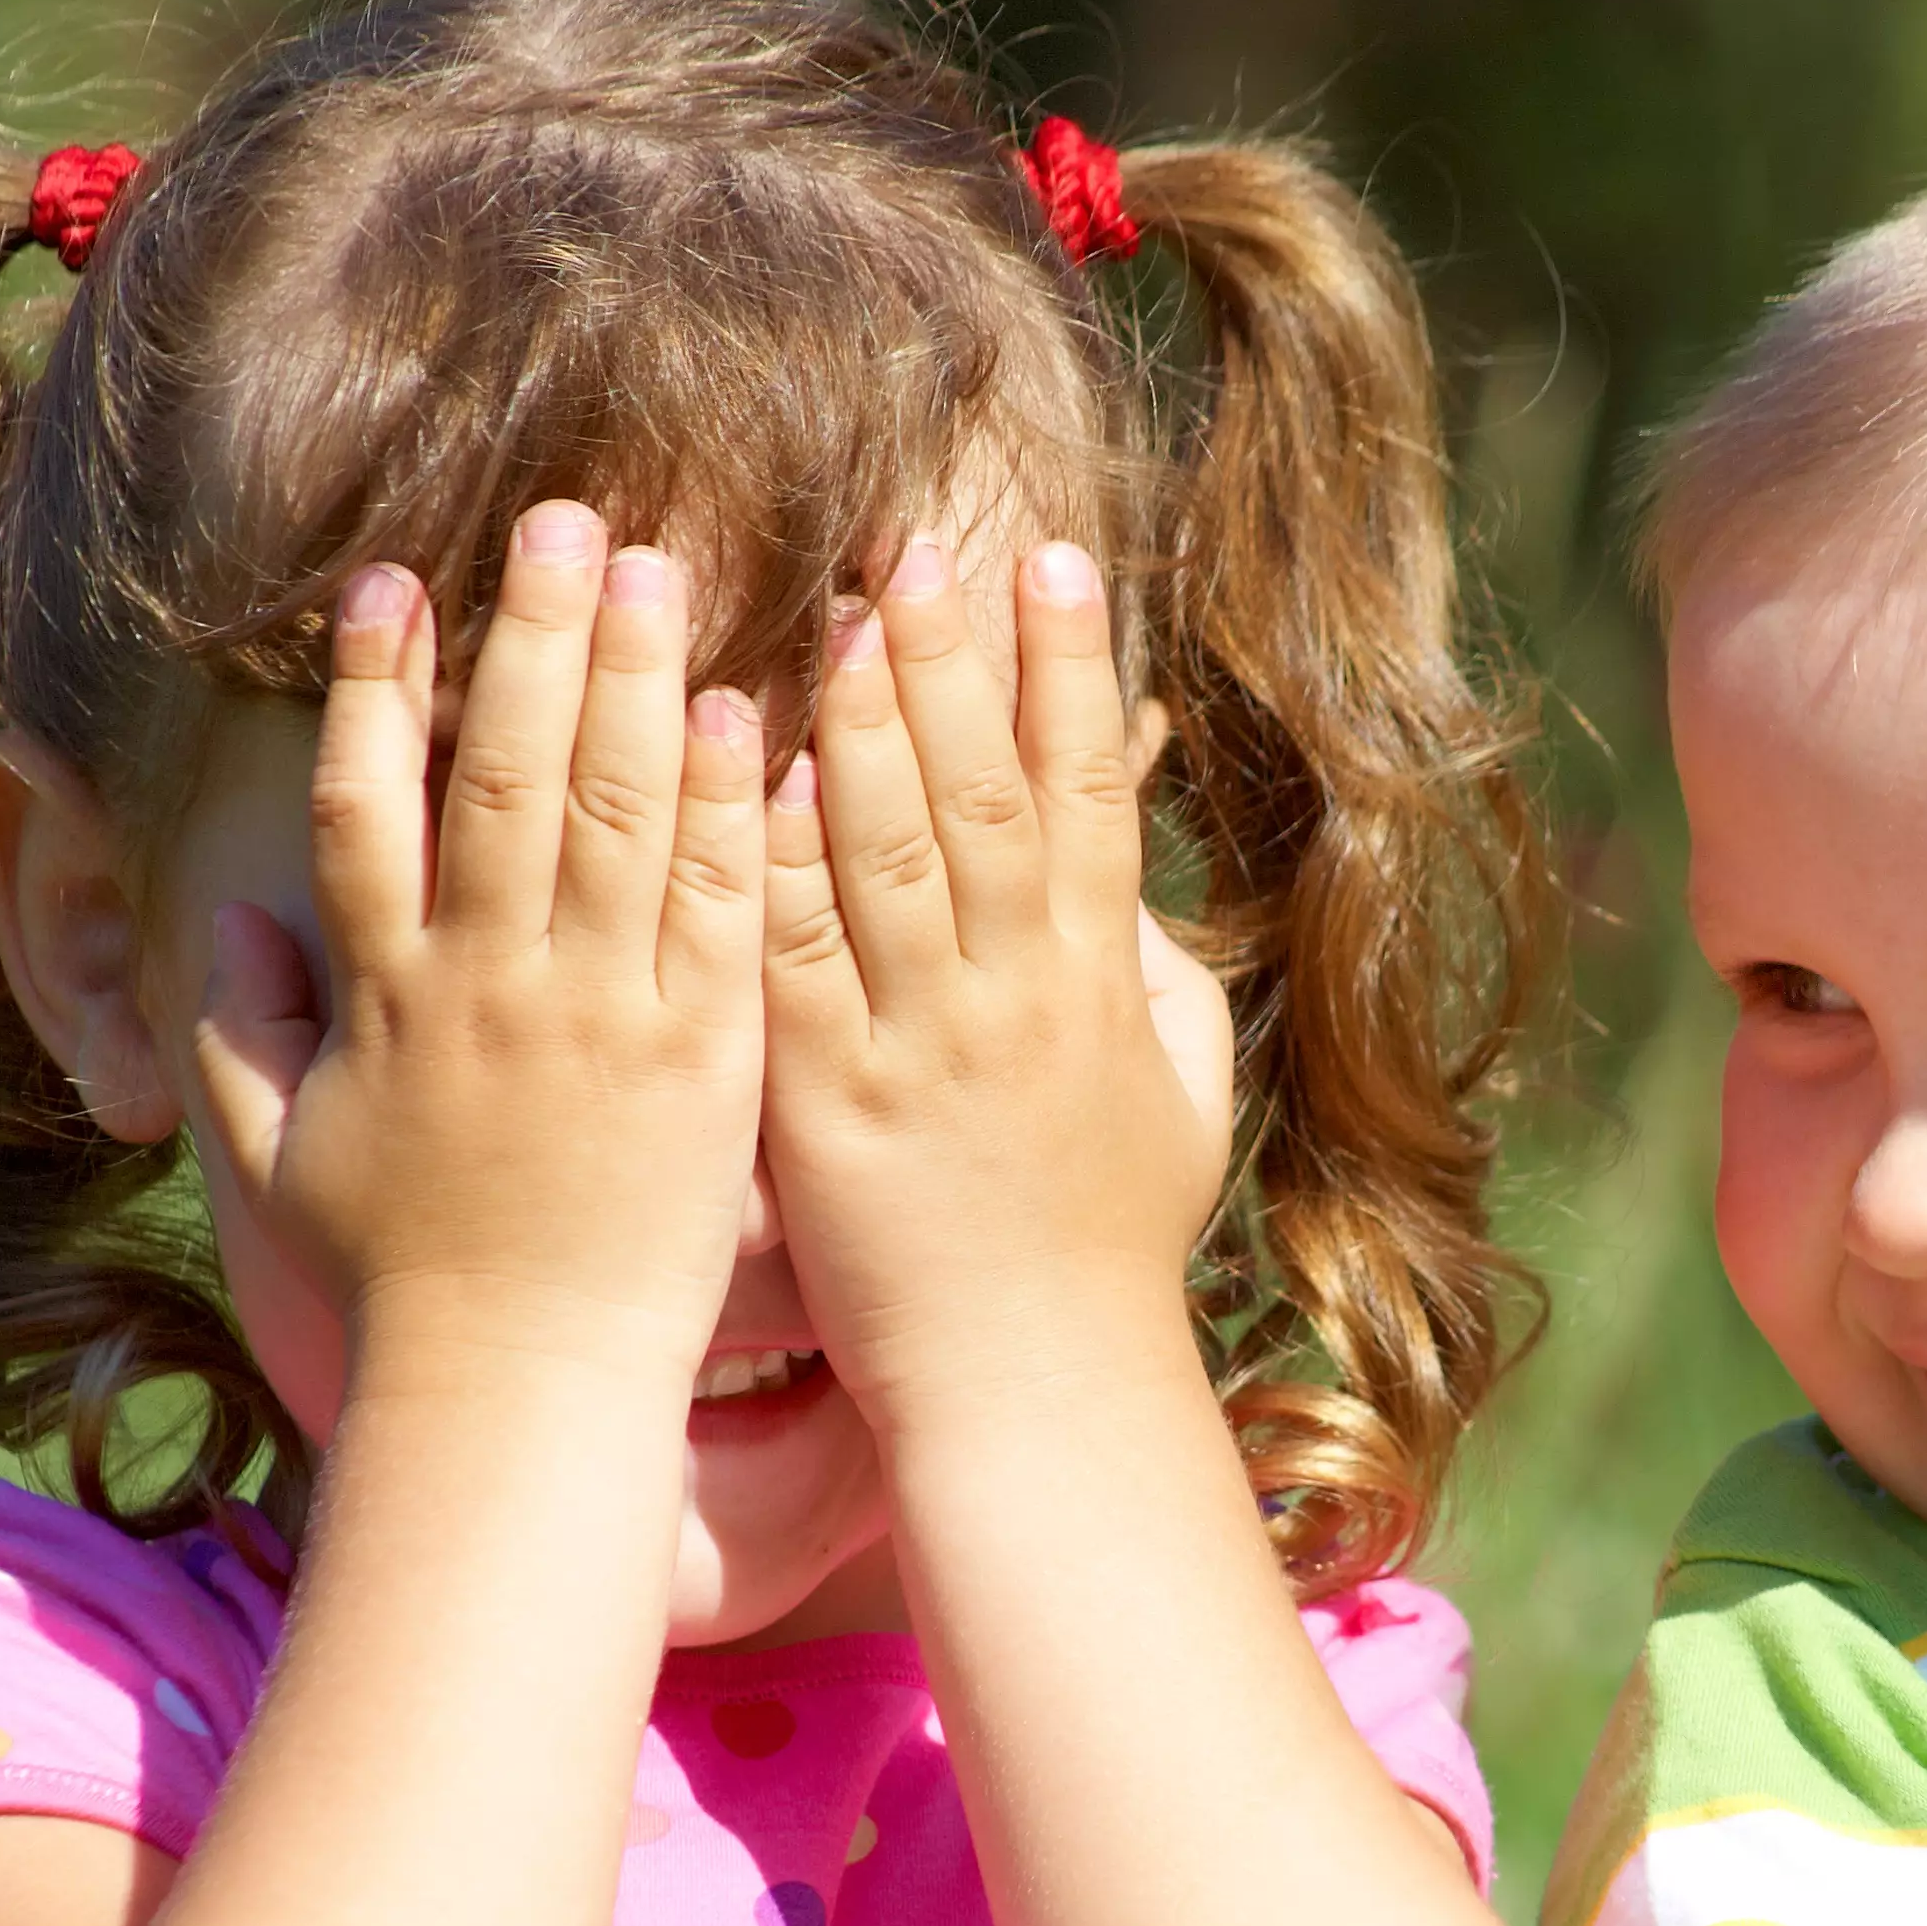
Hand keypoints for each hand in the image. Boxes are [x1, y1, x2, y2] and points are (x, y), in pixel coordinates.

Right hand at [191, 508, 769, 1380]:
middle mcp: (491, 983)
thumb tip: (225, 926)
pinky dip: (729, 806)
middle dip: (536, 634)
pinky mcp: (705, 1055)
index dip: (377, 687)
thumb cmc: (407, 1281)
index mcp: (389, 994)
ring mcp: (601, 1012)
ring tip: (661, 566)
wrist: (523, 1383)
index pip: (370, 805)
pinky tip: (749, 712)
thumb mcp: (290, 1155)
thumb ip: (247, 1033)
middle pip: (508, 772)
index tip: (392, 582)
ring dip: (640, 680)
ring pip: (618, 813)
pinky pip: (720, 907)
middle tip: (568, 519)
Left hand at [757, 536, 1225, 1432]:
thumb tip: (1121, 869)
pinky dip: (774, 855)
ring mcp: (918, 1042)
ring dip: (859, 722)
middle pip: (983, 792)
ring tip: (829, 608)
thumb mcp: (1177, 1096)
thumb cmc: (1105, 1244)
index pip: (1085, 792)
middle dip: (951, 660)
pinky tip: (749, 765)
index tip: (1050, 561)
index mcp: (1099, 983)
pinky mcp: (825, 1097)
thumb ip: (1153, 975)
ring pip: (887, 850)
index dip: (1069, 670)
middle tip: (915, 542)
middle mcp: (1014, 995)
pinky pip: (792, 953)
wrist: (1034, 1383)